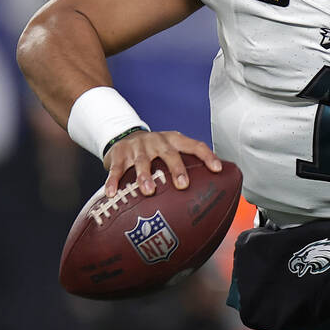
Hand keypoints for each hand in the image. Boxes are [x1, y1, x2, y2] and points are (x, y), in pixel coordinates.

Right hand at [102, 130, 221, 196]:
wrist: (124, 135)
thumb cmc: (155, 150)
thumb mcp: (170, 150)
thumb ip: (186, 166)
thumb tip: (209, 192)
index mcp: (174, 140)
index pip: (195, 145)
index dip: (207, 156)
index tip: (217, 169)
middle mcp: (158, 141)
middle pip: (169, 154)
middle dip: (177, 169)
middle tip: (182, 185)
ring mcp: (138, 147)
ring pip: (142, 161)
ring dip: (145, 176)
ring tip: (148, 191)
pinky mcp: (120, 154)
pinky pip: (117, 169)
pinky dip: (113, 181)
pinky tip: (112, 193)